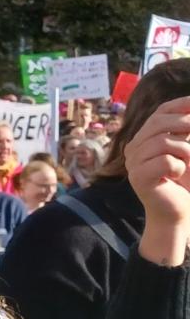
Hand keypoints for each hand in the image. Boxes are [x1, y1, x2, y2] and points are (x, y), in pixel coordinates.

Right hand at [126, 98, 189, 265]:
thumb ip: (186, 131)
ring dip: (186, 152)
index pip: (159, 113)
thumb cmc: (186, 182)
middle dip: (185, 124)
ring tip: (189, 165)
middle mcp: (134, 148)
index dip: (179, 105)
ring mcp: (133, 163)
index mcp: (144, 139)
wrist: (178, 213)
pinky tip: (177, 176)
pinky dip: (180, 167)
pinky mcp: (138, 178)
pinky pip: (166, 162)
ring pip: (163, 142)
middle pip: (159, 124)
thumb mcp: (187, 150)